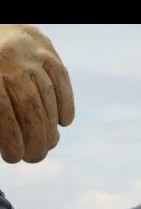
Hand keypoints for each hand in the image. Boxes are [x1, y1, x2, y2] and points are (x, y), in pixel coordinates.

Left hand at [0, 24, 73, 162]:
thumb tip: (6, 146)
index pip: (3, 112)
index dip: (11, 139)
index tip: (14, 158)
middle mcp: (10, 60)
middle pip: (30, 107)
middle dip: (35, 138)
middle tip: (35, 158)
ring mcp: (32, 54)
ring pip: (48, 98)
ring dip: (50, 127)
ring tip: (48, 145)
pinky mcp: (48, 51)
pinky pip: (62, 81)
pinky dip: (66, 104)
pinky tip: (64, 123)